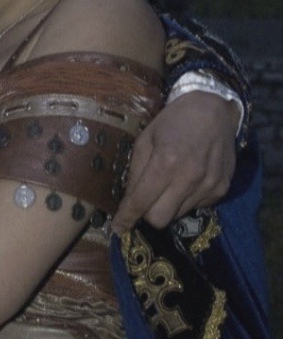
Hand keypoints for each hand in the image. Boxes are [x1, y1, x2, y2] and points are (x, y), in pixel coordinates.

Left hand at [111, 92, 237, 233]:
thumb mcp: (146, 138)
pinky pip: (196, 207)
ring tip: (171, 182)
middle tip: (146, 199)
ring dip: (168, 205)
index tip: (118, 228)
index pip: (141, 202)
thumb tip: (128, 200)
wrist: (213, 110)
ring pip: (178, 215)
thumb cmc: (174, 121)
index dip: (126, 217)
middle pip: (160, 220)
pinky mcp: (221, 190)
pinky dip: (187, 199)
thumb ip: (136, 170)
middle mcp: (188, 179)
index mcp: (165, 163)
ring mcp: (208, 187)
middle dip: (147, 213)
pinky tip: (188, 179)